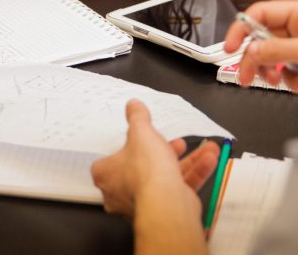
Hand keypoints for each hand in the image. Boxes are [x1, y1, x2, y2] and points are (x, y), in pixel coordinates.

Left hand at [91, 100, 218, 217]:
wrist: (166, 204)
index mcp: (106, 175)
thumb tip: (133, 104)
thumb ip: (137, 117)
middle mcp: (121, 194)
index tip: (142, 139)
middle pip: (143, 167)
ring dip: (189, 161)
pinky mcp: (167, 211)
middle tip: (178, 142)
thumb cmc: (145, 167)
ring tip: (206, 148)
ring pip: (167, 178)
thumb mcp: (140, 132)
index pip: (110, 159)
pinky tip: (210, 159)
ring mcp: (145, 204)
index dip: (128, 147)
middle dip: (166, 151)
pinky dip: (196, 174)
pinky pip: (179, 189)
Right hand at [224, 0, 297, 89]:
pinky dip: (290, 80)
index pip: (257, 14)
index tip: (229, 48)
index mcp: (295, 14)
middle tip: (245, 76)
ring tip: (279, 82)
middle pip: (260, 39)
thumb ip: (277, 50)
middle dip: (253, 60)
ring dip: (272, 73)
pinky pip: (287, 71)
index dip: (239, 29)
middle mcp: (295, 27)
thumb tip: (250, 52)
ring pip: (271, 58)